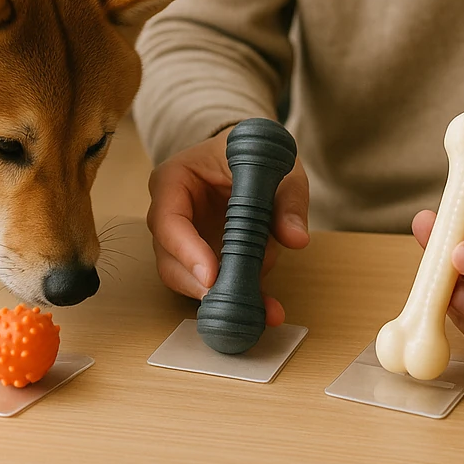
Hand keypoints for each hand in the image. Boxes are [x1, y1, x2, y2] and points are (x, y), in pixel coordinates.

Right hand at [146, 125, 309, 324]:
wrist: (248, 156)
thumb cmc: (250, 153)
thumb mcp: (273, 165)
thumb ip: (287, 198)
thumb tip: (296, 238)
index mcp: (172, 180)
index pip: (168, 220)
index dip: (186, 251)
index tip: (212, 275)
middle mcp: (170, 213)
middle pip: (169, 259)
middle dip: (201, 285)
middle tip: (234, 300)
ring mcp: (183, 240)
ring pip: (188, 280)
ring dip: (224, 297)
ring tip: (263, 309)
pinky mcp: (204, 259)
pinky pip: (213, 285)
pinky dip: (240, 298)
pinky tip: (268, 310)